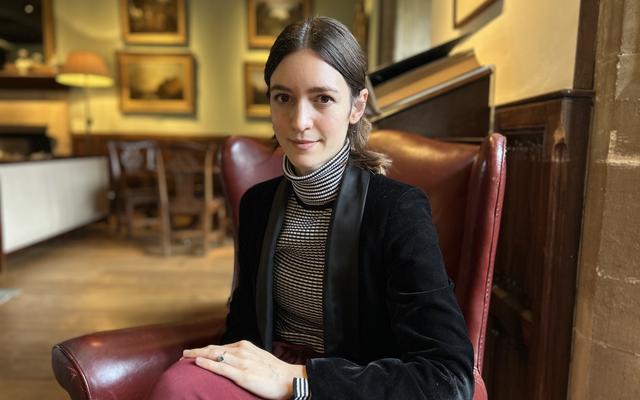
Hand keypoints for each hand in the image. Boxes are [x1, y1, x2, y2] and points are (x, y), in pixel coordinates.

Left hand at [183, 340, 306, 399]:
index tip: (196, 352)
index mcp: (245, 346)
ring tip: (186, 357)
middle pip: (214, 349)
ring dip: (198, 355)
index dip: (206, 349)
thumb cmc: (275, 371)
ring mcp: (242, 362)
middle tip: (185, 354)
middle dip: (198, 351)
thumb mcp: (258, 358)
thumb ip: (245, 357)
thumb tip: (233, 360)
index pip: (221, 347)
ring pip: (215, 355)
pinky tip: (198, 362)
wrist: (289, 379)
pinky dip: (208, 364)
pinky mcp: (243, 375)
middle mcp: (242, 351)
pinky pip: (221, 368)